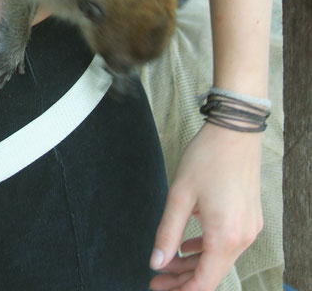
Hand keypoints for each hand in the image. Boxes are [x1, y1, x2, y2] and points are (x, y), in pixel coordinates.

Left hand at [149, 122, 263, 290]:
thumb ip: (167, 232)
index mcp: (225, 236)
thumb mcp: (180, 196)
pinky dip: (207, 248)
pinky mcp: (250, 216)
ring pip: (220, 259)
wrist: (235, 131)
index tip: (158, 288)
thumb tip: (157, 262)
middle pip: (212, 274)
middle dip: (183, 279)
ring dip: (194, 263)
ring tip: (168, 262)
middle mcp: (243, 237)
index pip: (204, 282)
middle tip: (157, 279)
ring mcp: (249, 227)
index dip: (180, 290)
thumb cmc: (207, 158)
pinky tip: (188, 244)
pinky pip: (228, 242)